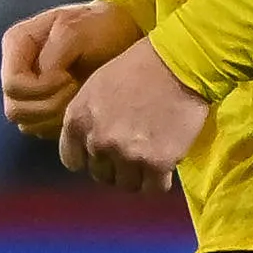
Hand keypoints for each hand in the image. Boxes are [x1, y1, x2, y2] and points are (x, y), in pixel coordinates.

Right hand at [3, 0, 142, 140]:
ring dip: (55, 117)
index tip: (68, 78)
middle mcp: (16, 69)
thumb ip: (54, 55)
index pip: (12, 85)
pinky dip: (62, 124)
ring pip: (27, 124)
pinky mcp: (42, 107)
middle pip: (15, 109)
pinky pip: (42, 130)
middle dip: (48, 106)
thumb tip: (44, 81)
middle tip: (77, 89)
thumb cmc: (100, 27)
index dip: (39, 89)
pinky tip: (80, 106)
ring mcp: (27, 91)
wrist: (121, 33)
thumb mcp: (75, 31)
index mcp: (17, 44)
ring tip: (80, 97)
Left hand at [55, 36, 207, 193]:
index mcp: (78, 121)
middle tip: (134, 152)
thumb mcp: (96, 87)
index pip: (73, 161)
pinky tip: (166, 168)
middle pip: (101, 175)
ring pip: (127, 185)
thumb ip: (88, 117)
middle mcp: (98, 141)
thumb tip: (90, 141)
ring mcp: (127, 154)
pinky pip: (154, 188)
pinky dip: (159, 182)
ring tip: (151, 160)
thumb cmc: (138, 67)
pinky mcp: (157, 162)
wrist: (179, 63)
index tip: (106, 152)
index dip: (91, 158)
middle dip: (116, 166)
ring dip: (138, 176)